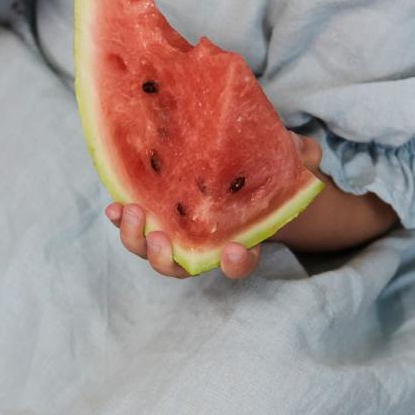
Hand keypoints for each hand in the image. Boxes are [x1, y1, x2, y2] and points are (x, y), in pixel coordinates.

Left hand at [105, 133, 323, 279]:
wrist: (232, 171)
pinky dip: (121, 221)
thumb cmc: (260, 175)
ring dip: (136, 240)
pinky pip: (134, 228)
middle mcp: (201, 247)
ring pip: (152, 254)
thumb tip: (300, 147)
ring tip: (129, 212)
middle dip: (167, 259)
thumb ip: (296, 158)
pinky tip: (113, 205)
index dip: (238, 263)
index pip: (239, 262)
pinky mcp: (152, 219)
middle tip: (161, 238)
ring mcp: (174, 236)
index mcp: (237, 240)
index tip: (237, 250)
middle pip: (182, 267)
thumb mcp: (283, 164)